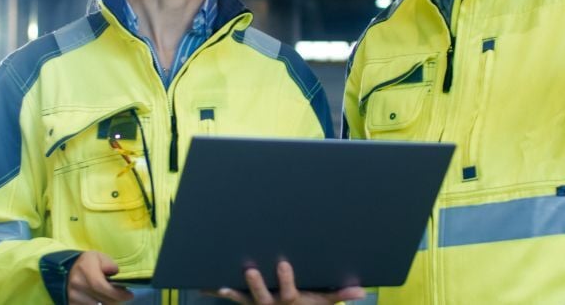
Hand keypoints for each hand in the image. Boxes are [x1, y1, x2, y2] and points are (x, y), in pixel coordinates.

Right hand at [66, 251, 133, 303]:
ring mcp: (72, 295)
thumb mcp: (100, 257)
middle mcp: (77, 283)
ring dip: (108, 304)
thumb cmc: (89, 263)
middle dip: (116, 299)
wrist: (70, 269)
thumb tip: (114, 272)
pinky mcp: (71, 303)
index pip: (100, 285)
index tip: (129, 295)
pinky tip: (103, 300)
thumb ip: (109, 263)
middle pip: (101, 299)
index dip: (116, 293)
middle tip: (124, 296)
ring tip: (112, 297)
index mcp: (85, 268)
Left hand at [214, 260, 365, 303]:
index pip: (288, 292)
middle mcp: (271, 304)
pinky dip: (215, 292)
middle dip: (255, 284)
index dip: (285, 279)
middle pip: (261, 297)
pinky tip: (202, 285)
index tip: (283, 263)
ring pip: (243, 299)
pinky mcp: (246, 303)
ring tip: (220, 284)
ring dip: (231, 292)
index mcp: (290, 300)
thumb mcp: (324, 302)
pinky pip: (230, 297)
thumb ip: (340, 295)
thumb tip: (363, 291)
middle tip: (249, 270)